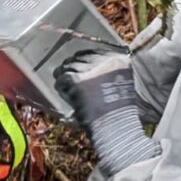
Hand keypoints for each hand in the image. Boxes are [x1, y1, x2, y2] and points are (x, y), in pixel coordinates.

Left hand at [55, 50, 158, 175]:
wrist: (116, 128)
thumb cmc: (119, 115)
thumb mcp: (120, 88)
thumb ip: (108, 77)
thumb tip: (88, 71)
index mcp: (119, 62)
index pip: (96, 52)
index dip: (84, 58)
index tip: (78, 63)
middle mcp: (106, 62)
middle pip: (81, 57)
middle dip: (73, 66)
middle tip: (66, 73)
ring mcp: (91, 70)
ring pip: (69, 66)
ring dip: (64, 74)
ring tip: (63, 84)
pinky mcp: (78, 80)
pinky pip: (63, 78)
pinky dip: (60, 85)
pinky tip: (61, 89)